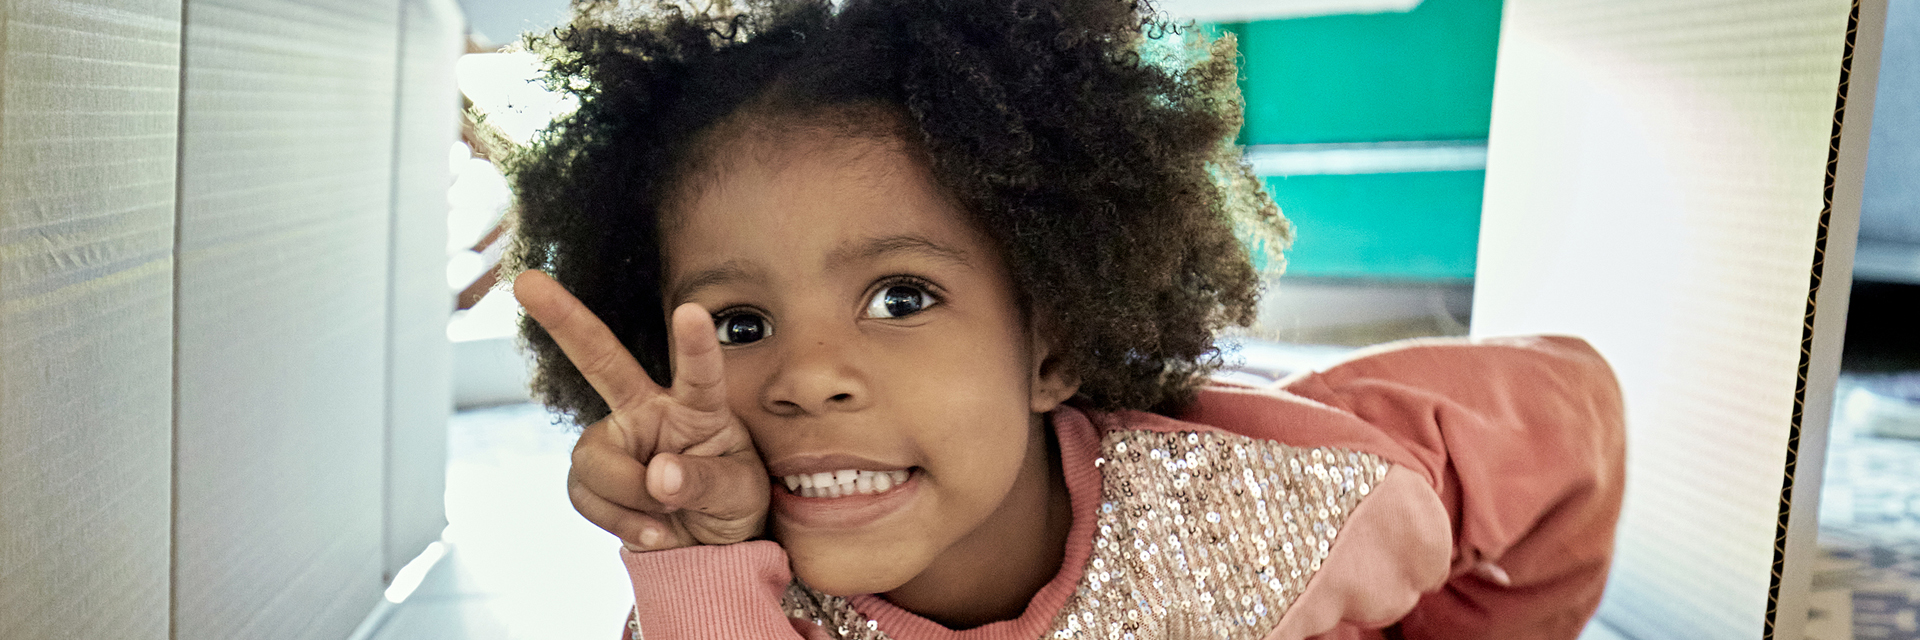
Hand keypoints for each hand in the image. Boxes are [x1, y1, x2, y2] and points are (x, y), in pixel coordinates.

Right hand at [513, 270, 768, 550]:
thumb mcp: (738, 493)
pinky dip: (619, 521)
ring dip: (629, 498)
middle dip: (564, 319)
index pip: (697, 372)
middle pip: (601, 360)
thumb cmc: (731, 501)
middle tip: (526, 281)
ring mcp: (615, 440)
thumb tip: (657, 477)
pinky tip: (651, 530)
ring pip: (593, 460)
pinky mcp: (591, 476)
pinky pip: (584, 495)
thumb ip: (703, 481)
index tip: (692, 310)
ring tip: (669, 516)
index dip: (694, 343)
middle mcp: (648, 411)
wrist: (706, 545)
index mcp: (696, 406)